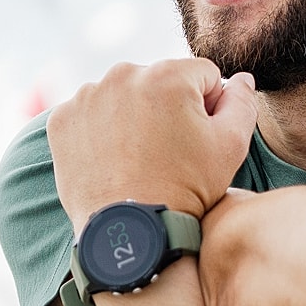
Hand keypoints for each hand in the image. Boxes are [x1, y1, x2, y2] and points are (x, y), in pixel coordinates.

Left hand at [47, 59, 259, 230]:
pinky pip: (93, 112)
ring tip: (140, 157)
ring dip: (135, 115)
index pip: (202, 75)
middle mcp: (122, 75)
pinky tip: (114, 158)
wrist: (130, 231)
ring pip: (125, 94)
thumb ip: (243, 102)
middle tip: (169, 150)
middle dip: (169, 107)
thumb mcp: (231, 146)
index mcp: (167, 75)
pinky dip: (103, 129)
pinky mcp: (63, 120)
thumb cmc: (186, 188)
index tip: (198, 138)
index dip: (209, 107)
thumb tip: (241, 79)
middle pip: (161, 80)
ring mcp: (87, 97)